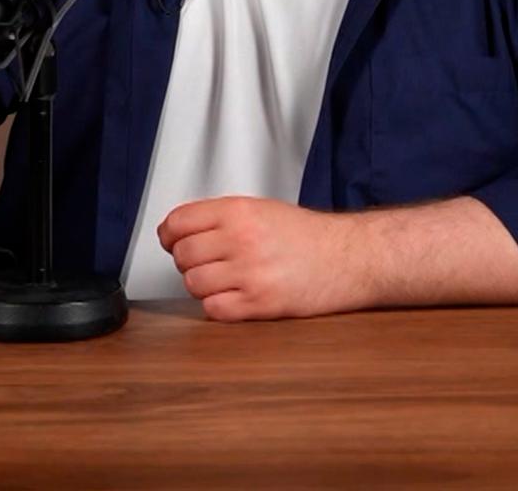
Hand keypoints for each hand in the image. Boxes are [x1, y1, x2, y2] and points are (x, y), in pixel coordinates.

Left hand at [157, 196, 370, 321]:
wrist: (348, 258)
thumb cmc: (308, 236)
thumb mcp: (261, 209)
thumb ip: (221, 217)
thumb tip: (180, 230)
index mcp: (238, 211)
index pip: (178, 223)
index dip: (169, 234)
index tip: (171, 240)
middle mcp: (241, 239)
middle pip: (182, 255)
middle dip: (188, 260)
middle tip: (204, 261)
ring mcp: (249, 273)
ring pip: (194, 283)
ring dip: (203, 284)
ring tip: (222, 279)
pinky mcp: (259, 303)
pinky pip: (214, 309)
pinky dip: (218, 305)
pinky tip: (234, 296)